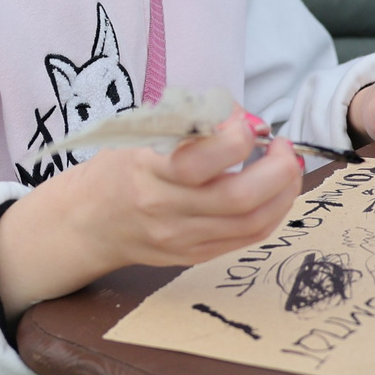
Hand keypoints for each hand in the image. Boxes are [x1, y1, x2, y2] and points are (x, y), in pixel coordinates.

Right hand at [0, 124, 304, 317]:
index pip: (199, 160)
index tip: (248, 123)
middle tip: (282, 146)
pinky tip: (274, 191)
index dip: (236, 138)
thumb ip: (193, 121)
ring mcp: (181, 238)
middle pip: (238, 198)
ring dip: (283, 191)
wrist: (87, 223)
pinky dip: (271, 212)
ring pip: (252, 222)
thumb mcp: (142, 132)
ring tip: (287, 166)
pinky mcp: (194, 255)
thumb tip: (247, 119)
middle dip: (277, 169)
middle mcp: (164, 209)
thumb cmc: (117, 168)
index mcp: (147, 170)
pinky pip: (247, 238)